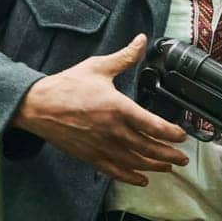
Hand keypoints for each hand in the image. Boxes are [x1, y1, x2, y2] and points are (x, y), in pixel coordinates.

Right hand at [14, 34, 188, 184]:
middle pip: (149, 148)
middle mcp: (113, 131)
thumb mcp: (98, 67)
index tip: (183, 136)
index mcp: (118, 108)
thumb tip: (142, 40)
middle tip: (183, 158)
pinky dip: (130, 177)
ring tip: (169, 168)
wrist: (38, 106)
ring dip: (155, 166)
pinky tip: (141, 180)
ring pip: (135, 162)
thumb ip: (124, 57)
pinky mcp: (91, 156)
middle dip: (169, 155)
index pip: (153, 125)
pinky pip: (115, 171)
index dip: (172, 133)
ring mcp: (102, 146)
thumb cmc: (67, 86)